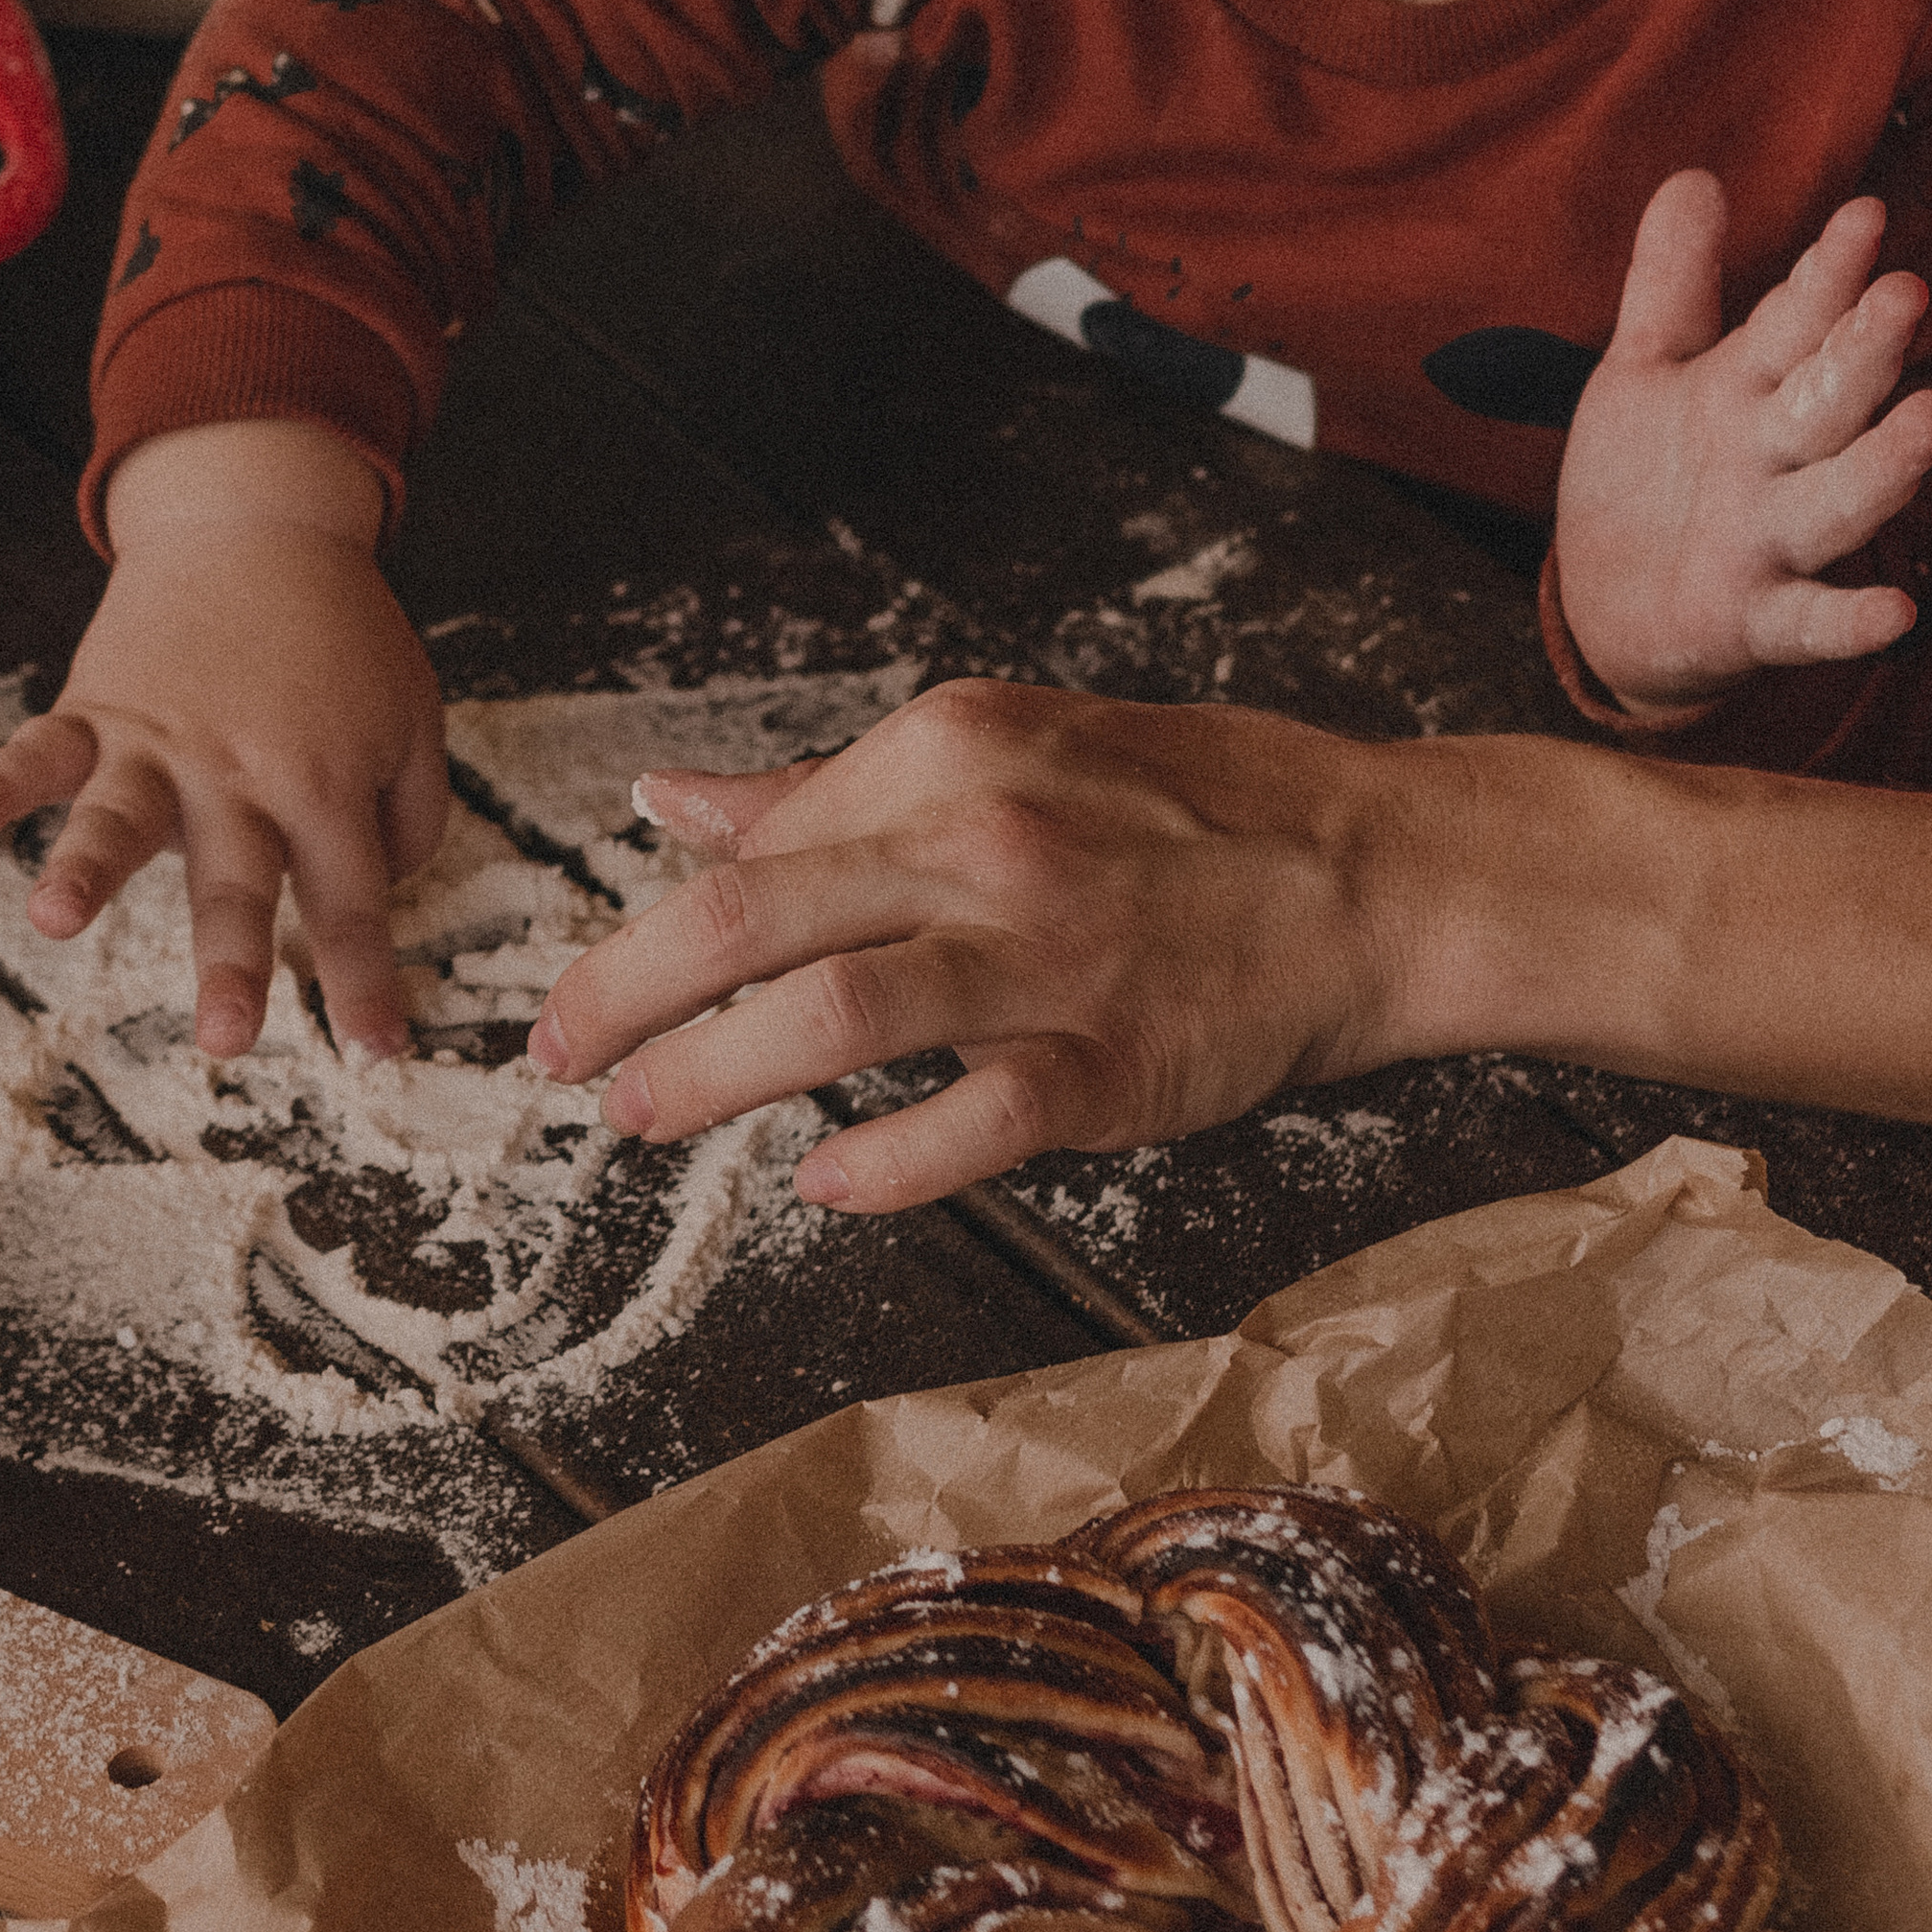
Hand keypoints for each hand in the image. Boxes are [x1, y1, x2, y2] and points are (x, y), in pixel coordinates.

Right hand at [0, 422, 445, 1056]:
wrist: (261, 529)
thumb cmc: (345, 639)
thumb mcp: (414, 718)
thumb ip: (411, 816)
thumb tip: (380, 898)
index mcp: (326, 783)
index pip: (351, 900)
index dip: (363, 980)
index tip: (375, 1054)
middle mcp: (241, 773)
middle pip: (238, 879)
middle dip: (233, 962)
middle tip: (227, 1041)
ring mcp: (162, 743)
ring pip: (122, 817)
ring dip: (87, 869)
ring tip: (55, 920)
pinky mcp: (100, 709)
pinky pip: (39, 750)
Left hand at [528, 679, 1465, 1210]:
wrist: (1373, 871)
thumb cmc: (1189, 812)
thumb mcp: (1004, 749)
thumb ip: (831, 792)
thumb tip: (672, 805)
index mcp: (947, 752)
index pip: (752, 847)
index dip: (645, 928)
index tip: (587, 994)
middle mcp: (983, 839)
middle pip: (752, 917)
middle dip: (624, 996)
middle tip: (558, 1058)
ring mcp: (1050, 954)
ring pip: (834, 1012)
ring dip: (710, 1076)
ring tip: (643, 1118)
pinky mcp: (1115, 1061)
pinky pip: (972, 1118)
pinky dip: (885, 1159)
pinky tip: (826, 1182)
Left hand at [1553, 171, 1931, 715]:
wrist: (1610, 605)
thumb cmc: (1647, 475)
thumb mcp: (1647, 366)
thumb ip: (1674, 279)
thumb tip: (1697, 176)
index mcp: (1754, 389)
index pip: (1797, 321)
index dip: (1828, 272)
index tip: (1864, 214)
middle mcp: (1777, 459)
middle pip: (1831, 399)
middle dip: (1864, 351)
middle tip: (1903, 294)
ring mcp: (1773, 540)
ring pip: (1839, 500)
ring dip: (1886, 466)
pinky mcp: (1756, 620)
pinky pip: (1812, 623)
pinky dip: (1851, 621)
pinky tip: (1898, 612)